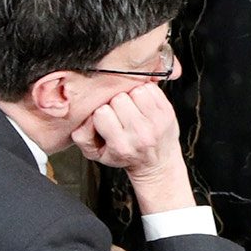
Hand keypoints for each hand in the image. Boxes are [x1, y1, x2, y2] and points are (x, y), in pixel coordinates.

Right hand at [75, 81, 196, 215]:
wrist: (157, 163)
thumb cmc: (125, 155)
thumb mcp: (96, 153)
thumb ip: (81, 136)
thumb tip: (85, 115)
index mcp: (121, 145)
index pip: (101, 113)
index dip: (101, 112)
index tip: (106, 119)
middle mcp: (141, 134)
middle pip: (119, 99)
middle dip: (116, 103)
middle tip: (120, 113)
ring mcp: (157, 122)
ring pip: (135, 90)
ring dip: (131, 95)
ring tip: (131, 108)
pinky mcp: (168, 112)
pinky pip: (151, 88)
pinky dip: (145, 92)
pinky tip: (142, 104)